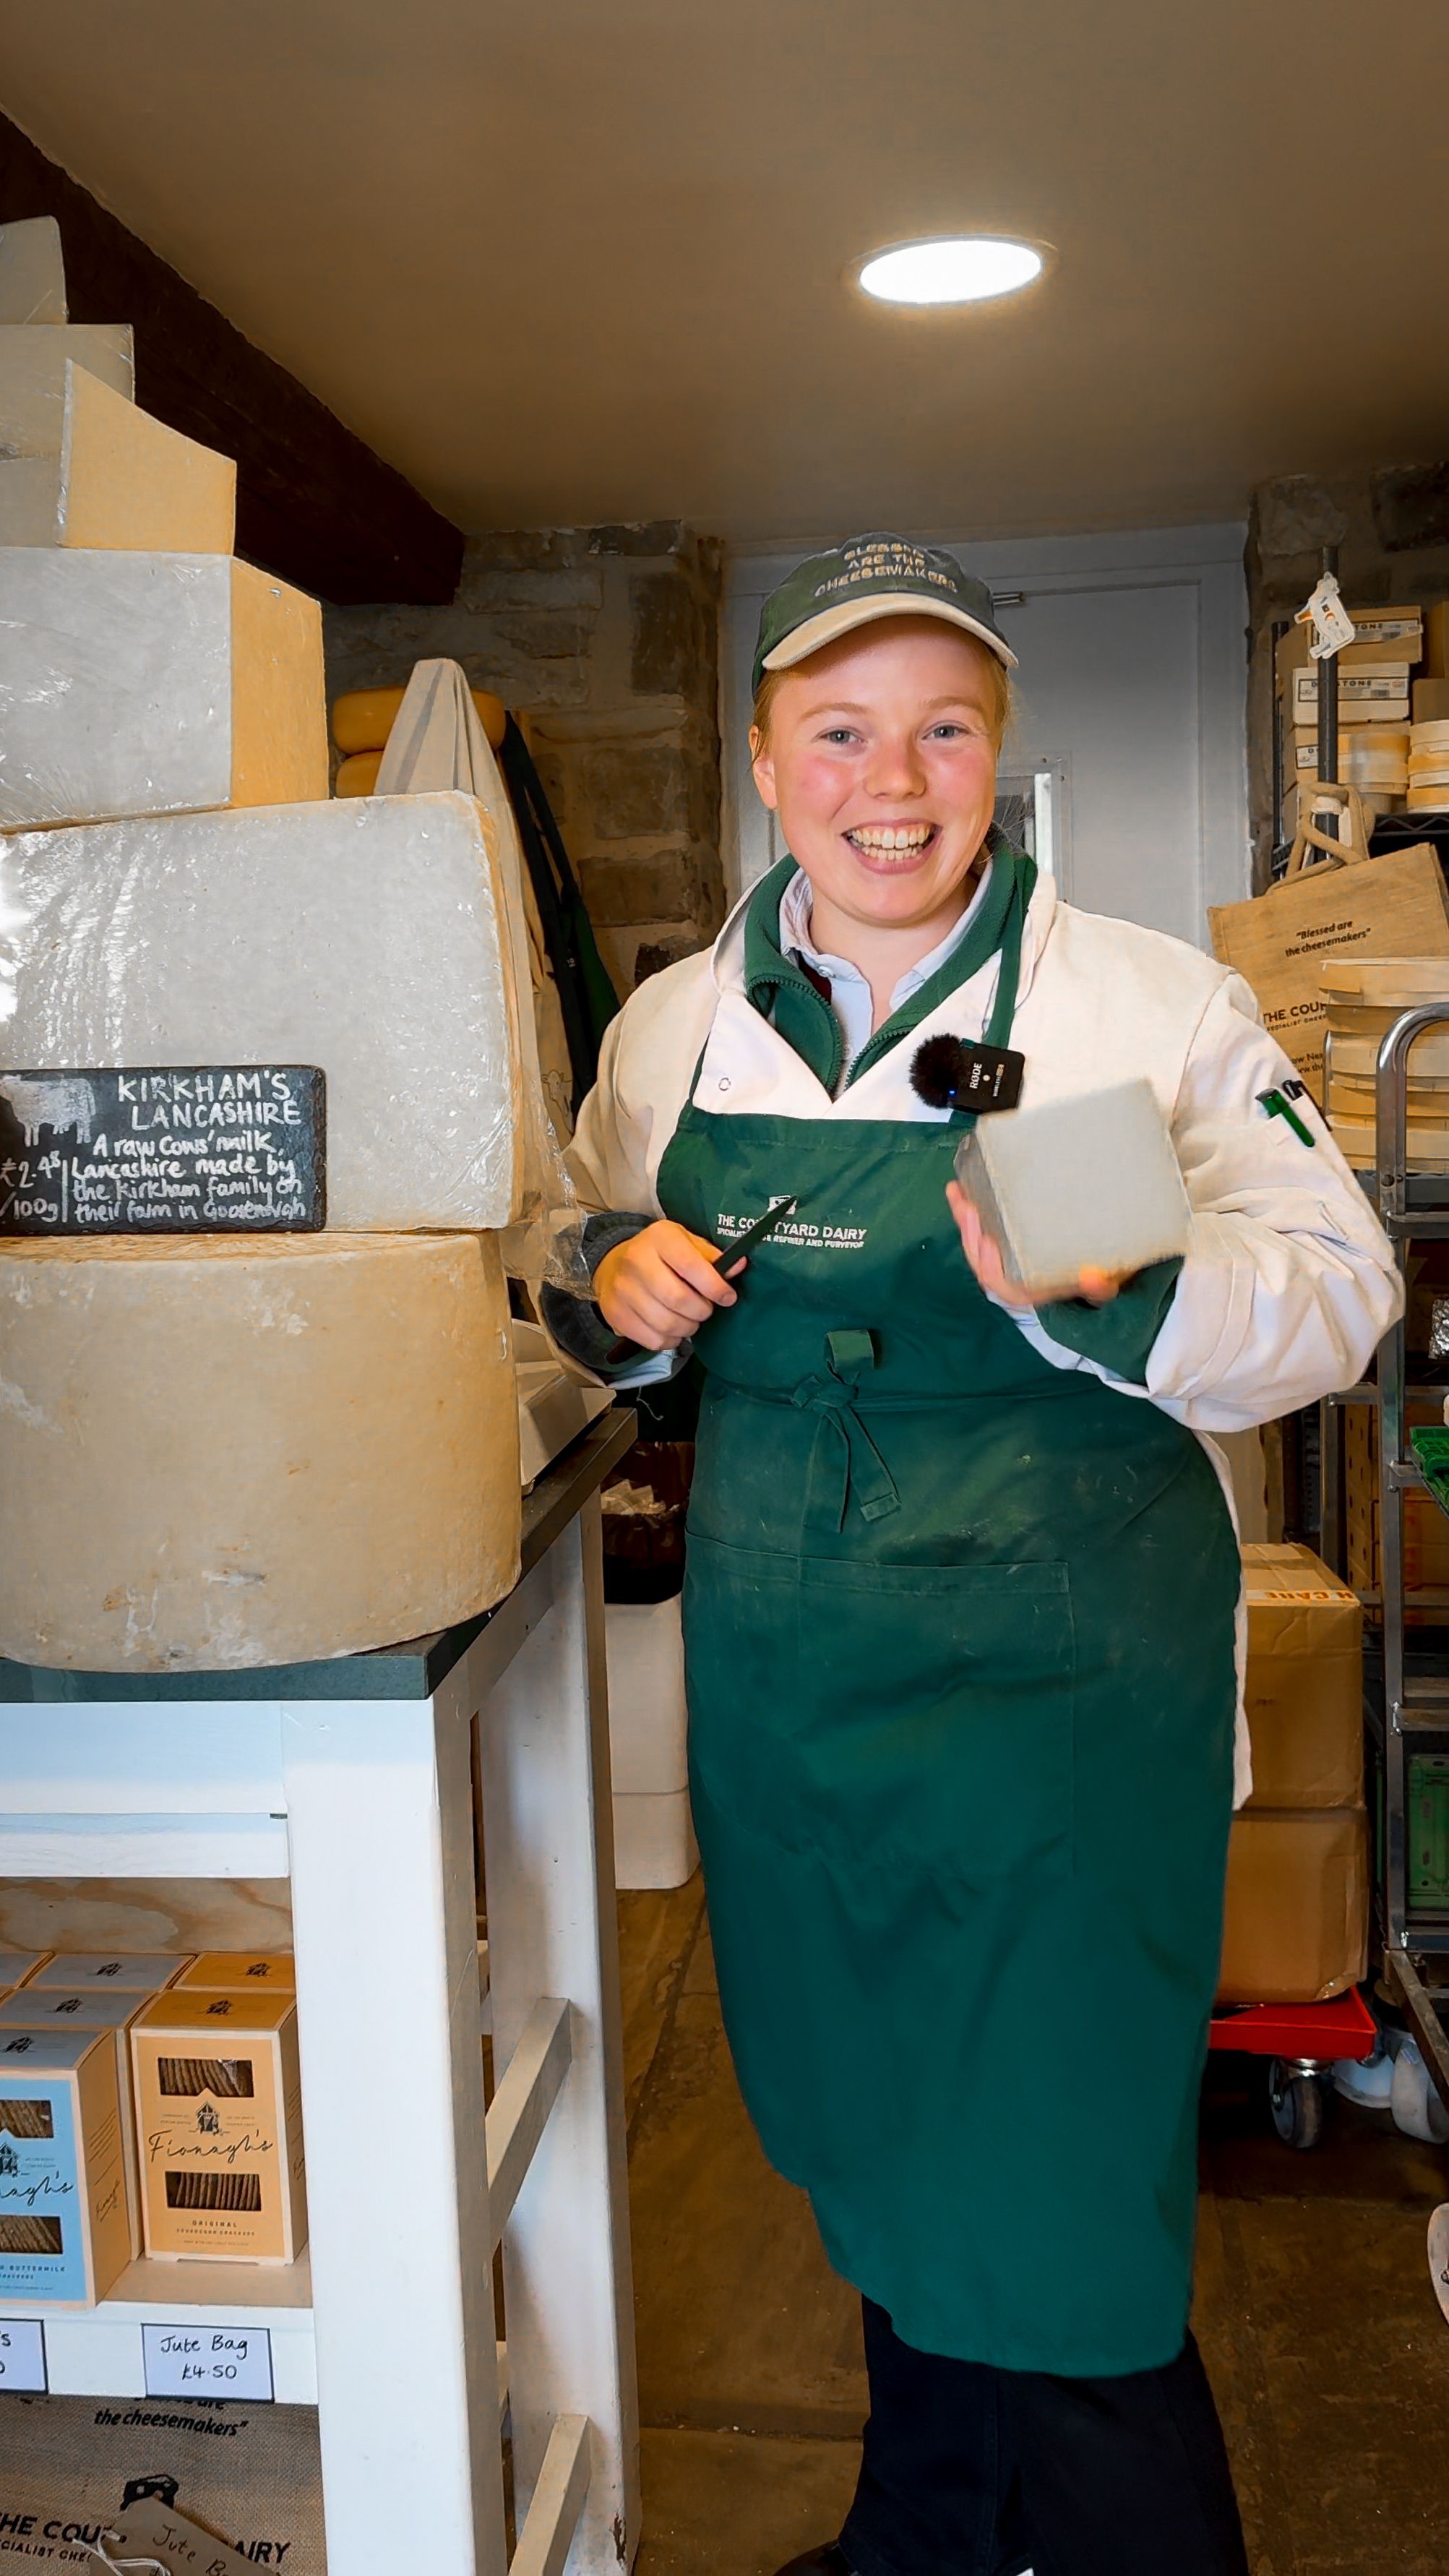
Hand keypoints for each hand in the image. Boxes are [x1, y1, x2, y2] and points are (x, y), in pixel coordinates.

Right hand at [594, 1220, 739, 1350]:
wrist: (612, 1264)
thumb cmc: (658, 1254)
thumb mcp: (685, 1242)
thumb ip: (710, 1256)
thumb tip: (738, 1266)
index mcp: (659, 1238)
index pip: (690, 1265)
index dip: (714, 1287)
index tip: (727, 1297)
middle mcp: (636, 1261)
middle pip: (678, 1299)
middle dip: (702, 1311)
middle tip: (705, 1309)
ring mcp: (622, 1290)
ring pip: (667, 1324)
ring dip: (688, 1328)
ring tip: (690, 1319)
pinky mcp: (615, 1314)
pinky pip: (653, 1340)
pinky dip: (670, 1340)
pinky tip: (672, 1328)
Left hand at [946, 1180, 1124, 1308]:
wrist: (1077, 1279)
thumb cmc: (1083, 1282)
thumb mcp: (1096, 1289)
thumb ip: (1097, 1288)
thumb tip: (1095, 1277)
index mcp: (1021, 1291)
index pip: (998, 1281)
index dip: (989, 1264)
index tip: (988, 1242)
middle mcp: (1003, 1279)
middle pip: (979, 1259)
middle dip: (970, 1233)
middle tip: (969, 1209)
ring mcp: (995, 1262)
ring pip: (971, 1243)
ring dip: (962, 1219)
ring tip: (956, 1192)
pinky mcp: (992, 1246)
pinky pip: (973, 1230)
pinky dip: (964, 1212)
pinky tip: (957, 1189)